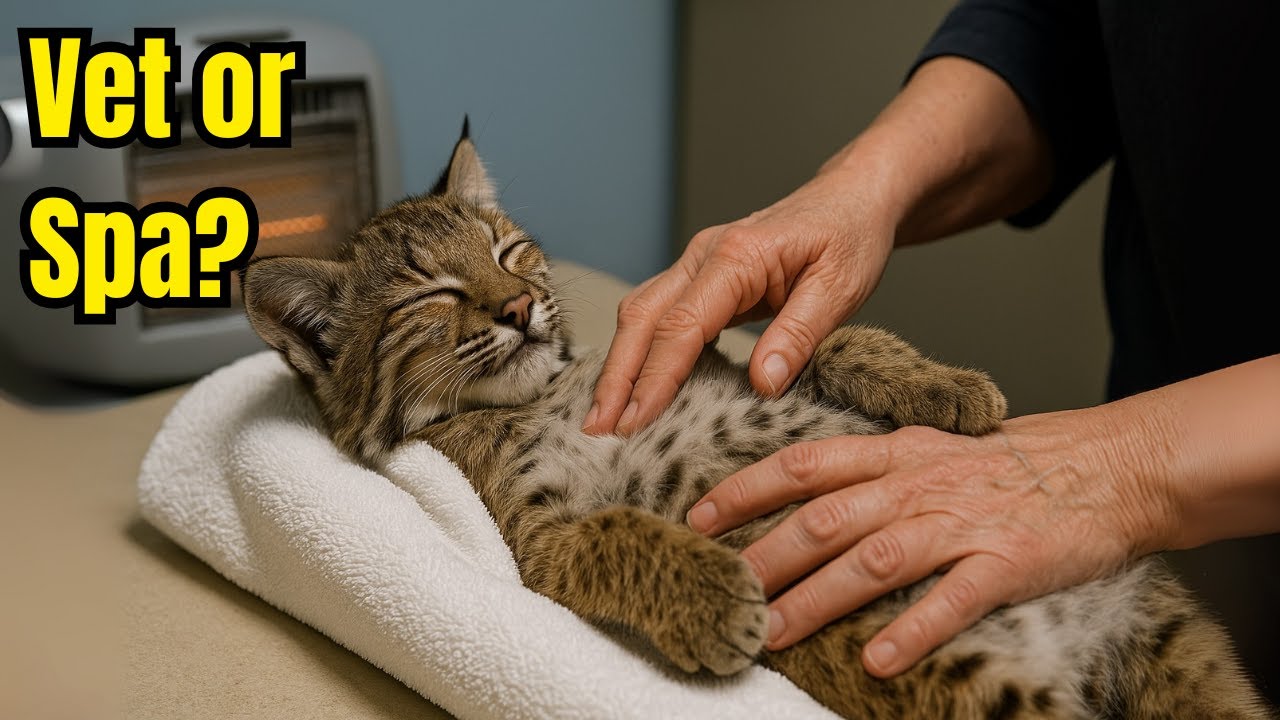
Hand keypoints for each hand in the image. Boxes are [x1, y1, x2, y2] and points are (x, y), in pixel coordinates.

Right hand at [581, 171, 895, 435]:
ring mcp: (696, 263)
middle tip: (597, 429)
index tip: (635, 422)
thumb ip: (799, 334)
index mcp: (736, 257)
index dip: (655, 378)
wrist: (851, 197)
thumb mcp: (841, 287)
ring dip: (619, 366)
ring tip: (605, 417)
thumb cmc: (850, 235)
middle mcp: (704, 255)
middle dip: (616, 377)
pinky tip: (635, 386)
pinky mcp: (701, 277)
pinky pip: (658, 314)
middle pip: (641, 318)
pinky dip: (640, 351)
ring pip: (640, 313)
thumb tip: (762, 384)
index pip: (681, 326)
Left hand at [685, 406, 1180, 676]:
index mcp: (896, 453)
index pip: (806, 464)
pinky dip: (912, 629)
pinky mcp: (1007, 561)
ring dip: (818, 599)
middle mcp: (919, 484)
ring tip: (774, 633)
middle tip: (723, 590)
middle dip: (767, 557)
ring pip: (875, 560)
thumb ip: (874, 471)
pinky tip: (876, 660)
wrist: (1110, 465)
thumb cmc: (1013, 463)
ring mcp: (962, 522)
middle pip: (826, 519)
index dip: (748, 489)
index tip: (700, 516)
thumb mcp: (932, 448)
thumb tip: (807, 498)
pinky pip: (952, 599)